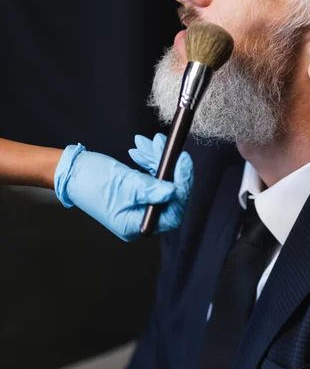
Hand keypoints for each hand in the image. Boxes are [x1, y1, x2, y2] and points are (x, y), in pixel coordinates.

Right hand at [54, 135, 192, 240]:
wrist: (68, 172)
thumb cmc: (89, 180)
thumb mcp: (123, 183)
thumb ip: (150, 189)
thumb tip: (174, 191)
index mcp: (135, 225)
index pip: (172, 211)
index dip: (182, 185)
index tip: (183, 160)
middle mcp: (139, 219)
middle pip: (169, 195)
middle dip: (168, 167)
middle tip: (163, 145)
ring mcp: (138, 206)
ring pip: (160, 183)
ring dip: (156, 160)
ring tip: (146, 142)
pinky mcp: (135, 194)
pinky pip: (151, 178)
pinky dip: (148, 163)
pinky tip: (139, 150)